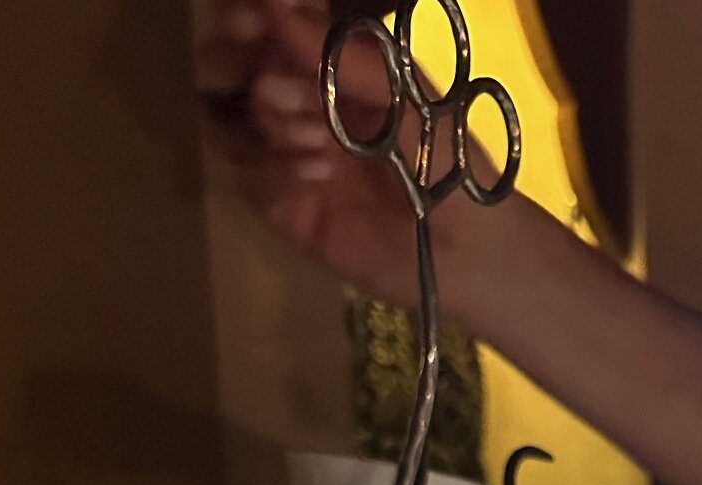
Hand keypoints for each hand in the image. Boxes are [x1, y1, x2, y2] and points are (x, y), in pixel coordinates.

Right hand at [196, 1, 489, 309]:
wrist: (465, 245)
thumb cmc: (444, 158)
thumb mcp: (401, 92)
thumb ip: (341, 54)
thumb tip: (276, 6)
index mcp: (329, 73)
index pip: (269, 36)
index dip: (252, 25)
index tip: (251, 22)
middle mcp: (303, 112)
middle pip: (242, 78)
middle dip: (261, 78)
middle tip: (292, 97)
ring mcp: (291, 162)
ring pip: (235, 128)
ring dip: (268, 125)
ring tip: (315, 141)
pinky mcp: (290, 214)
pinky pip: (250, 183)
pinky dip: (274, 173)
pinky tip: (318, 176)